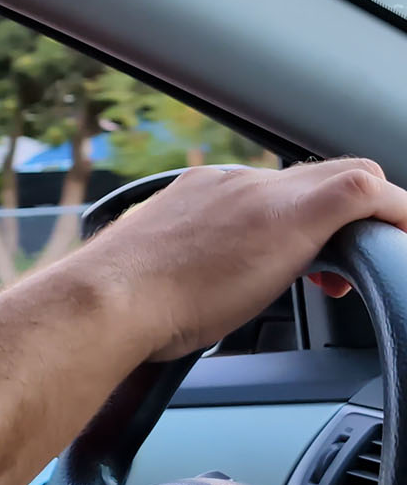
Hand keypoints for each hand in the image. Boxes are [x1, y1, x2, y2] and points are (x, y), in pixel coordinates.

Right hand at [59, 159, 406, 360]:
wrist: (107, 300)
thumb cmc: (116, 305)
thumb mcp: (147, 279)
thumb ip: (170, 273)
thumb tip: (169, 305)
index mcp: (195, 195)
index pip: (265, 192)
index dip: (291, 222)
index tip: (296, 267)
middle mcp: (231, 183)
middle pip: (312, 178)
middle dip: (339, 217)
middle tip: (340, 267)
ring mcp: (261, 194)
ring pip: (344, 182)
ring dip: (363, 221)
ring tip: (357, 268)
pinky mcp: (293, 214)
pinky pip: (367, 193)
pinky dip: (395, 214)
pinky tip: (400, 240)